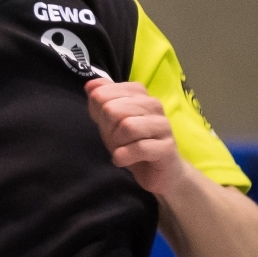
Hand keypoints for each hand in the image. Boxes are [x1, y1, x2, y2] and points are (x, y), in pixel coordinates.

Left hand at [86, 79, 185, 194]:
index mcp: (138, 94)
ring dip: (117, 143)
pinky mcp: (167, 147)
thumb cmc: (131, 142)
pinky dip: (124, 157)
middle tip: (116, 140)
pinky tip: (123, 159)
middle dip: (108, 129)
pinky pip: (139, 148)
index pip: (103, 93)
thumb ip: (101, 100)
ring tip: (122, 149)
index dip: (98, 112)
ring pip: (127, 126)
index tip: (107, 124)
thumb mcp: (109, 120)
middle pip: (113, 109)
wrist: (157, 171)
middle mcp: (153, 105)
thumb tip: (90, 85)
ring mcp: (162, 125)